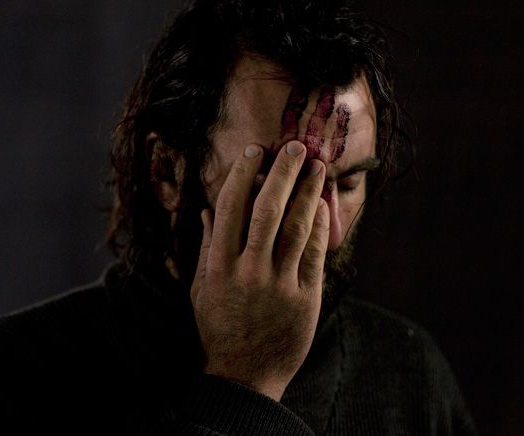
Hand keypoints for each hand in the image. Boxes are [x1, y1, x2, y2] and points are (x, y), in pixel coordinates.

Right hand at [190, 140, 329, 400]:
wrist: (245, 376)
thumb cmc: (218, 328)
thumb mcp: (200, 289)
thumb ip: (205, 248)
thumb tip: (208, 211)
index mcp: (217, 266)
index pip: (231, 208)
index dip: (244, 174)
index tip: (255, 151)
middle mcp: (247, 271)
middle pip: (267, 210)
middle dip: (282, 173)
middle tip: (296, 147)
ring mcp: (278, 285)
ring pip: (297, 227)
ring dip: (309, 192)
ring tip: (317, 167)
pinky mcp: (304, 298)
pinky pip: (315, 254)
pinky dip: (320, 226)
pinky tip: (323, 206)